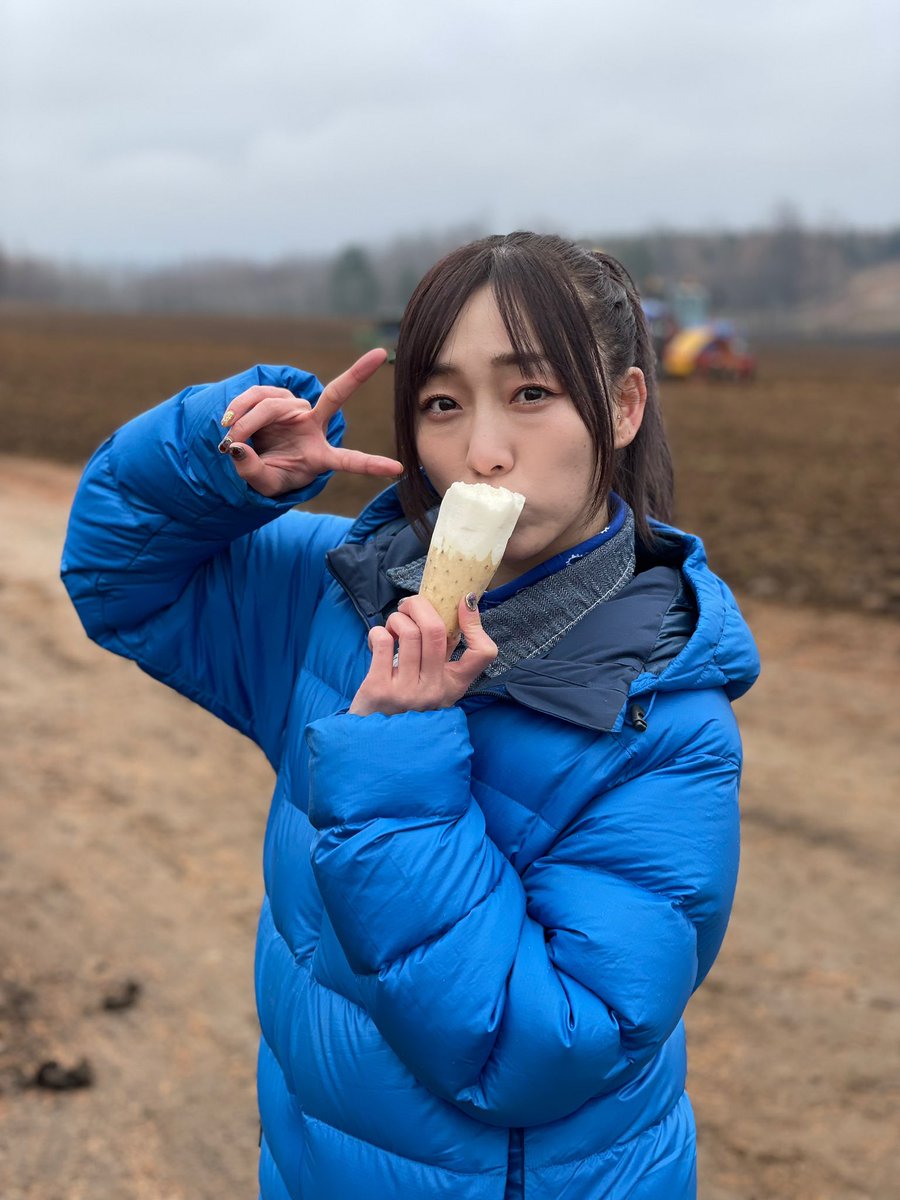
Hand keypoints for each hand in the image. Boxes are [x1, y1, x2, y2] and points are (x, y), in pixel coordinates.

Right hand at [218, 348, 402, 496]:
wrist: (251, 459)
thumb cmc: (267, 475)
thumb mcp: (262, 484)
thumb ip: (252, 471)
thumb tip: (237, 447)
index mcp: (320, 456)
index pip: (349, 460)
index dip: (371, 465)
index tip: (398, 469)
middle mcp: (314, 426)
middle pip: (336, 396)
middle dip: (359, 373)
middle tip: (379, 354)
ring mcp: (296, 409)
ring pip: (274, 404)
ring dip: (248, 421)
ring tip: (232, 439)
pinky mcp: (276, 398)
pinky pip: (257, 395)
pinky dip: (239, 408)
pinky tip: (229, 422)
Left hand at [349, 594, 497, 715]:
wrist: (375, 739)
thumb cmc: (405, 703)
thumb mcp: (433, 684)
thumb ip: (441, 654)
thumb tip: (456, 605)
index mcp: (453, 686)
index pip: (484, 654)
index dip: (476, 624)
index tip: (464, 602)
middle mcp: (434, 690)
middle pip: (436, 630)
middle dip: (419, 605)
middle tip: (409, 606)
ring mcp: (407, 692)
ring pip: (408, 633)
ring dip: (396, 619)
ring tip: (392, 627)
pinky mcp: (379, 689)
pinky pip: (382, 642)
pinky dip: (378, 632)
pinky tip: (379, 640)